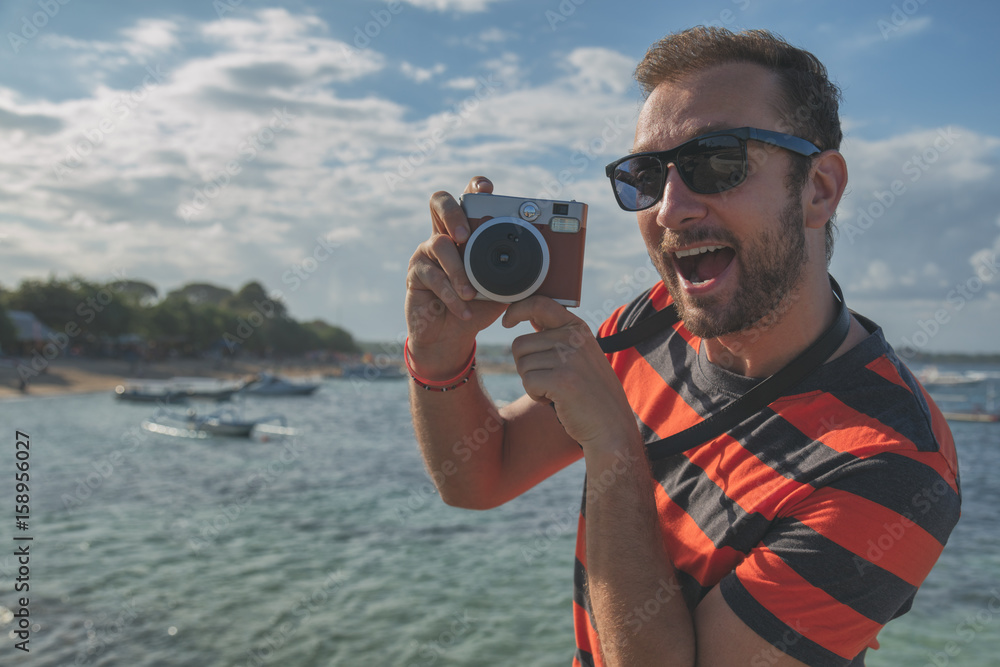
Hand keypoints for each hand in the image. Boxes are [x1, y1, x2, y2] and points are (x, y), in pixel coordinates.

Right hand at [405, 176, 506, 377]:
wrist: (452, 336)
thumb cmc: (479, 307)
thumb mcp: (503, 290)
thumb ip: (515, 274)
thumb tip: (540, 265)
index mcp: (468, 232)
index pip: (469, 198)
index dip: (475, 187)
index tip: (486, 189)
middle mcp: (445, 234)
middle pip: (440, 201)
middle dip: (454, 214)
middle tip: (465, 236)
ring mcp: (427, 252)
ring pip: (439, 243)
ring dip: (458, 270)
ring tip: (471, 293)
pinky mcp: (415, 273)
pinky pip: (433, 276)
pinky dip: (451, 295)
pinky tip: (464, 308)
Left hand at [503, 296, 638, 450]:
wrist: (610, 424)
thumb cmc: (590, 392)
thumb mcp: (578, 353)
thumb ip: (556, 334)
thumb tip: (528, 314)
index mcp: (577, 327)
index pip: (539, 303)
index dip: (517, 309)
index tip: (506, 321)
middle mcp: (573, 338)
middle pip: (520, 344)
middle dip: (527, 366)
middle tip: (551, 380)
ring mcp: (569, 357)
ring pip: (522, 365)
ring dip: (532, 383)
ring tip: (557, 390)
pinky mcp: (562, 379)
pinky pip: (527, 382)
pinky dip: (535, 395)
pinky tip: (556, 400)